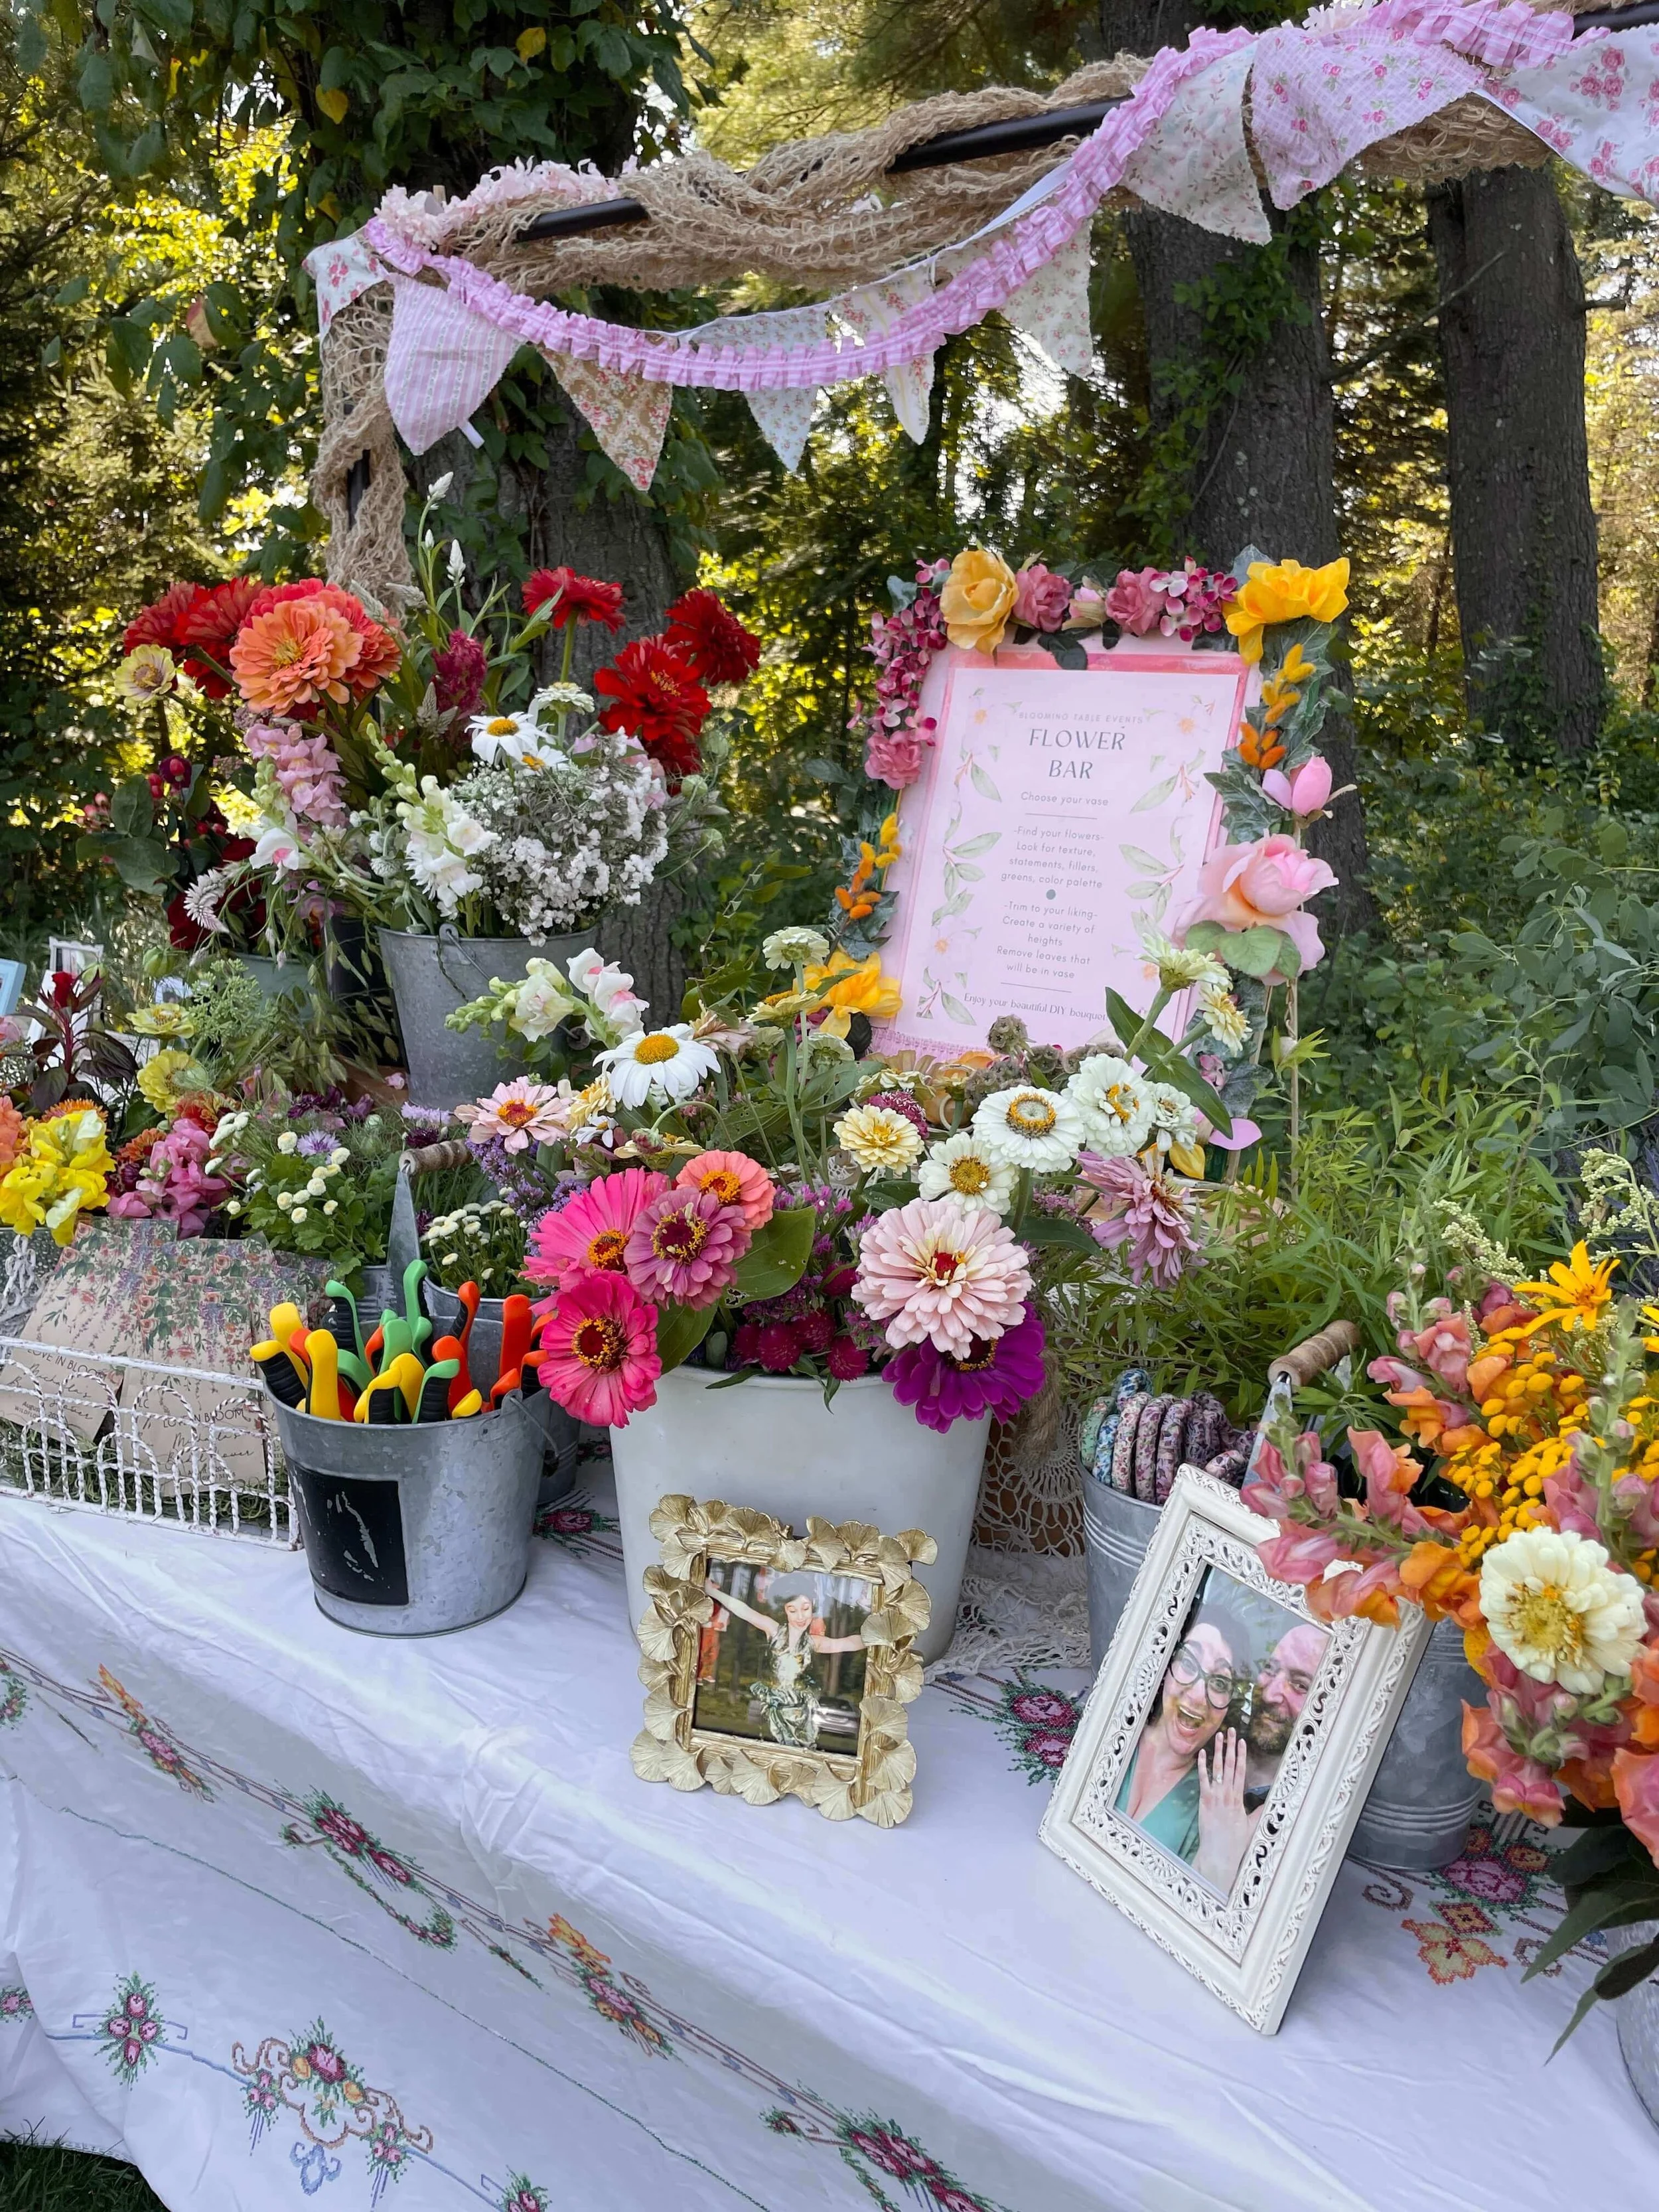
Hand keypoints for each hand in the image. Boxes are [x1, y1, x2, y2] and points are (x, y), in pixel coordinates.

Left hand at [1193, 1730, 1253, 1893]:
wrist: (1219, 1854)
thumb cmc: (1236, 1842)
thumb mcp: (1252, 1826)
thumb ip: (1259, 1812)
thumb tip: (1269, 1801)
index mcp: (1238, 1799)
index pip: (1241, 1772)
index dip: (1241, 1755)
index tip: (1242, 1741)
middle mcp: (1227, 1794)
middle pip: (1229, 1765)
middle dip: (1230, 1747)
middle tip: (1230, 1730)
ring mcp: (1214, 1796)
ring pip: (1216, 1769)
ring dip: (1217, 1751)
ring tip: (1218, 1736)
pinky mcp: (1204, 1801)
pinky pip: (1203, 1780)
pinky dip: (1202, 1766)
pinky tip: (1202, 1754)